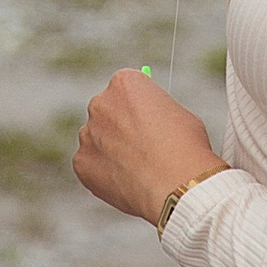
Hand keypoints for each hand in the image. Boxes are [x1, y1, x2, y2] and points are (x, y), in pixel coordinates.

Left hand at [71, 67, 223, 226]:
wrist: (176, 184)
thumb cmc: (185, 147)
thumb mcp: (177, 114)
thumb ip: (154, 111)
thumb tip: (149, 119)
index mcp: (124, 82)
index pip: (124, 88)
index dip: (138, 107)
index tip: (146, 121)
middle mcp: (100, 102)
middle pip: (106, 111)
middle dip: (119, 126)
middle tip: (138, 147)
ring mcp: (88, 133)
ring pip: (97, 139)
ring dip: (110, 150)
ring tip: (137, 170)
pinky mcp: (81, 162)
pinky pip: (90, 165)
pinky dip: (104, 174)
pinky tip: (126, 183)